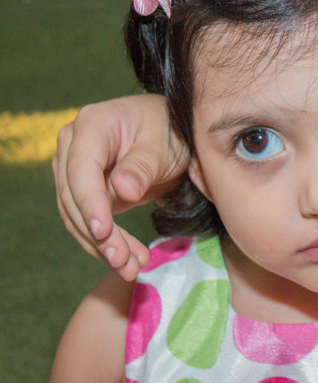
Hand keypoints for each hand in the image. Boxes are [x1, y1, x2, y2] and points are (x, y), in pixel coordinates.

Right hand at [52, 94, 187, 280]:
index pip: (82, 169)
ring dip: (102, 246)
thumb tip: (122, 190)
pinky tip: (126, 260)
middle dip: (99, 235)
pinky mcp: (82, 189)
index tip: (103, 232)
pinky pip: (87, 220)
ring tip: (130, 267)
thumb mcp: (163, 145)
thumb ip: (142, 166)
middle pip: (75, 197)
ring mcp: (73, 168)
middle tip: (124, 262)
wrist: (170, 131)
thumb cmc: (169, 130)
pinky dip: (106, 242)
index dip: (90, 203)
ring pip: (77, 215)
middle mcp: (73, 145)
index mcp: (92, 125)